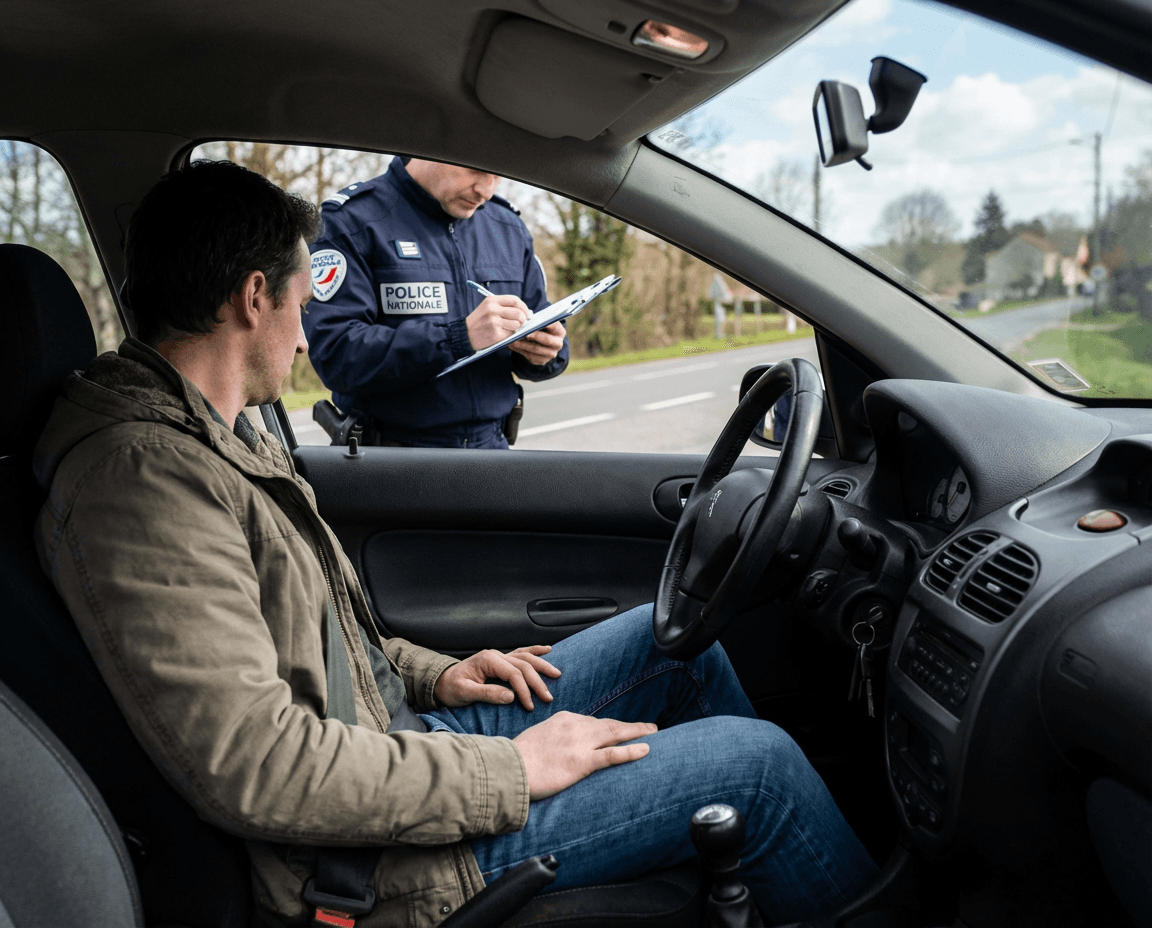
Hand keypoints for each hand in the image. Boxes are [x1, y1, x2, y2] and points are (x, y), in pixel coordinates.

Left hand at [434, 645, 560, 709]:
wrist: (441, 682)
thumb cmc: (451, 688)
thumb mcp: (465, 693)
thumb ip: (487, 694)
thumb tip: (510, 696)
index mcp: (488, 660)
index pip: (513, 674)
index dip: (524, 690)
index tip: (530, 706)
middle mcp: (495, 655)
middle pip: (523, 665)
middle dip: (537, 681)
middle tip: (548, 698)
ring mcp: (499, 656)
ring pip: (526, 657)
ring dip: (542, 665)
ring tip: (556, 674)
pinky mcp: (501, 660)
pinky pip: (521, 653)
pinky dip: (535, 651)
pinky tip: (547, 650)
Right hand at [465, 294, 531, 349]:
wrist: (465, 334)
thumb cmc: (479, 321)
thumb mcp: (487, 308)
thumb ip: (503, 307)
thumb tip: (524, 311)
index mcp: (491, 300)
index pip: (515, 300)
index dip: (524, 307)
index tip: (527, 313)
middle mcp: (493, 310)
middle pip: (518, 313)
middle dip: (523, 319)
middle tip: (521, 323)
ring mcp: (494, 322)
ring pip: (517, 324)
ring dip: (516, 328)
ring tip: (509, 328)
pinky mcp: (495, 334)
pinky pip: (511, 333)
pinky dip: (509, 334)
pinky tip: (502, 334)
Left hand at [509, 321, 564, 364]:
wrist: (540, 341)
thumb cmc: (539, 328)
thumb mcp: (540, 323)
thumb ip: (536, 321)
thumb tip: (525, 321)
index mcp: (560, 332)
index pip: (554, 326)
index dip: (545, 324)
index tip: (534, 322)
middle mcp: (558, 344)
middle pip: (547, 340)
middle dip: (534, 336)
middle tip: (523, 333)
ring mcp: (551, 354)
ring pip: (536, 349)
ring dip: (523, 345)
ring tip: (513, 340)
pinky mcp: (542, 360)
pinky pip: (530, 356)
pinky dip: (520, 350)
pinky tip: (512, 345)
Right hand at [514, 712, 655, 799]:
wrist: (509, 768)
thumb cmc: (517, 758)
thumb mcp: (537, 739)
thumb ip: (553, 738)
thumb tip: (559, 747)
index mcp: (564, 719)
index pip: (593, 721)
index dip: (610, 726)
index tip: (620, 728)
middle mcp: (575, 726)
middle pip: (609, 724)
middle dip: (631, 726)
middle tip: (649, 726)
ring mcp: (580, 743)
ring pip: (616, 734)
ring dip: (637, 733)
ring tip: (654, 733)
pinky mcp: (582, 762)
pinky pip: (613, 754)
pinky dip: (632, 750)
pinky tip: (646, 748)